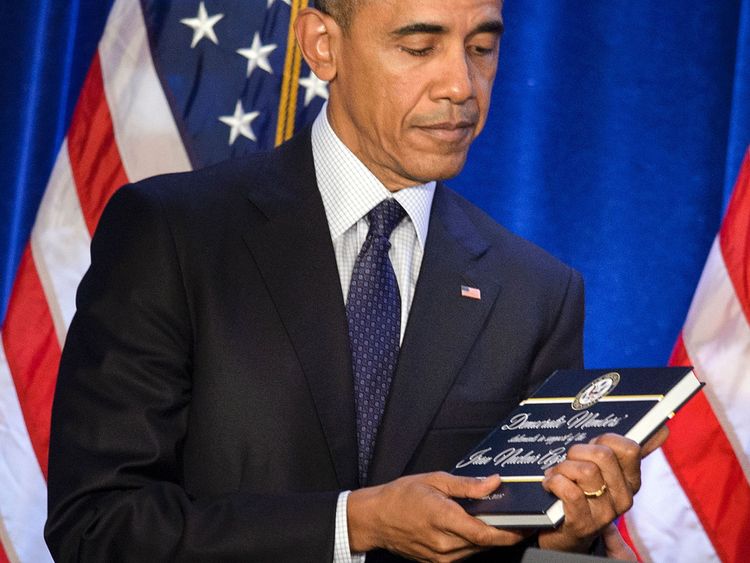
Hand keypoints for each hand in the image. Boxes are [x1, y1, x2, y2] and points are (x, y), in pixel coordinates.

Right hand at [347, 472, 526, 561]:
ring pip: (476, 550)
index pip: (485, 534)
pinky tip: (473, 527)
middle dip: (503, 532)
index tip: (526, 525)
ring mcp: (440, 557)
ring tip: (496, 520)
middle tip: (517, 517)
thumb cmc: (401, 496)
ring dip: (488, 537)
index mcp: (443, 519)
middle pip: (484, 543)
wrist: (376, 518)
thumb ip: (467, 485)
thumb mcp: (435, 480)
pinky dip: (473, 542)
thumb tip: (493, 483)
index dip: (509, 533)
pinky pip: (463, 554)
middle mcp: (443, 543)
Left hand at [538, 431, 659, 552]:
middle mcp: (624, 498)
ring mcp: (605, 513)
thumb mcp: (605, 469)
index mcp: (631, 481)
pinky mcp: (583, 523)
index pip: (630, 449)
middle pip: (603, 455)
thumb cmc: (583, 491)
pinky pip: (569, 490)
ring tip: (557, 474)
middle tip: (570, 460)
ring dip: (563, 468)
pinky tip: (550, 484)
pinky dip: (554, 482)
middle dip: (578, 451)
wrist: (565, 531)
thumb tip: (662, 429)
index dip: (605, 439)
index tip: (593, 445)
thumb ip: (626, 451)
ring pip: (585, 471)